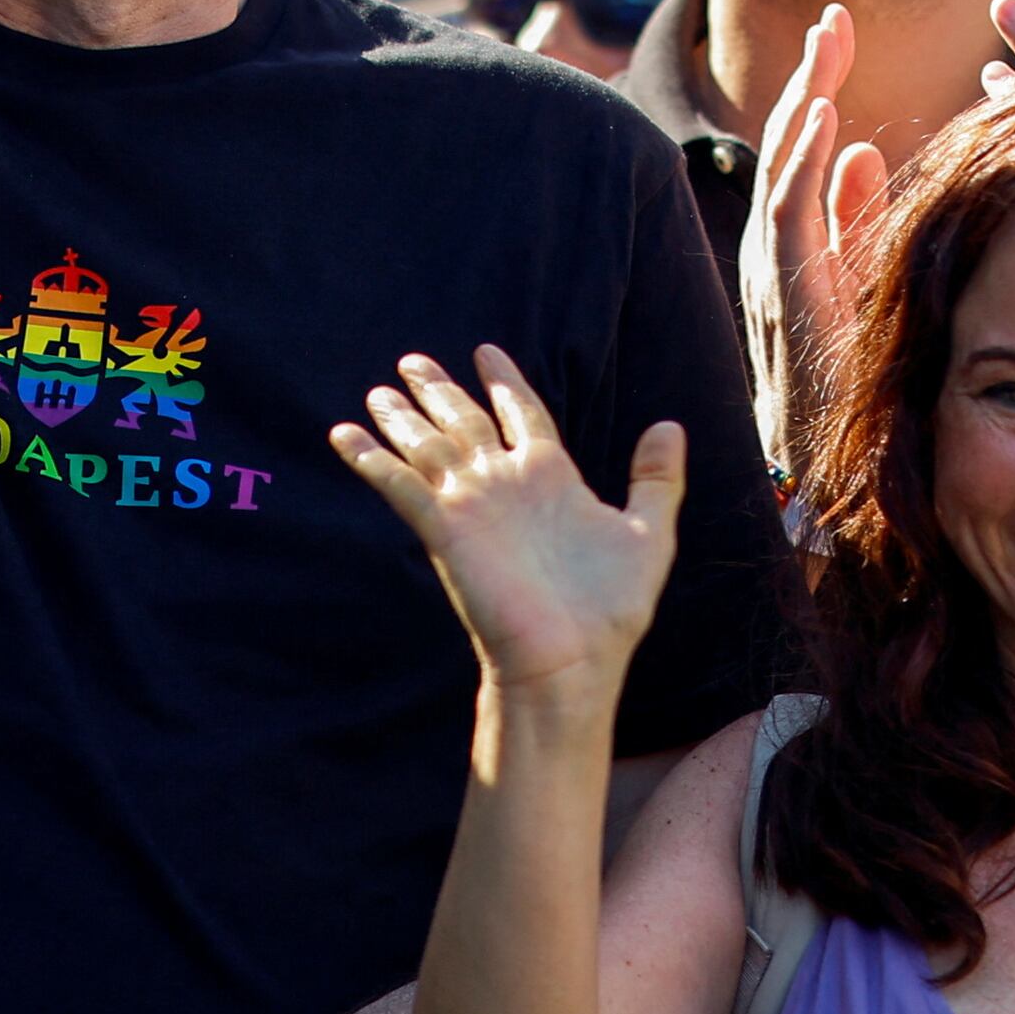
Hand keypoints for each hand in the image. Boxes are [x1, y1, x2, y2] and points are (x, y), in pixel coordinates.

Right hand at [329, 350, 680, 718]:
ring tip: (377, 391)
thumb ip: (657, 479)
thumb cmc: (610, 610)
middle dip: (438, 390)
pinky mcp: (444, 529)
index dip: (504, 382)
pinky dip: (371, 459)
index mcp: (551, 477)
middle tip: (411, 360)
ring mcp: (472, 504)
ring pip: (429, 445)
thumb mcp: (649, 535)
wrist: (572, 660)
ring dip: (401, 418)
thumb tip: (670, 425)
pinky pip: (401, 485)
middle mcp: (505, 483)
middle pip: (464, 421)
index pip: (522, 413)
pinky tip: (344, 435)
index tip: (486, 352)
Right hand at [742, 4, 887, 465]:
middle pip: (789, 150)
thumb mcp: (860, 293)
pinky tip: (823, 125)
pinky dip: (800, 170)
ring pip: (783, 176)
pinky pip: (787, 222)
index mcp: (796, 249)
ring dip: (805, 109)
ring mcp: (773, 277)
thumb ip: (854, 225)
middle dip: (811, 80)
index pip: (805, 151)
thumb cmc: (850, 395)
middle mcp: (774, 256)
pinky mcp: (786, 302)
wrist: (825, 486)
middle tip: (835, 19)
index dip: (820, 87)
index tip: (841, 31)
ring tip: (826, 50)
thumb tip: (861, 154)